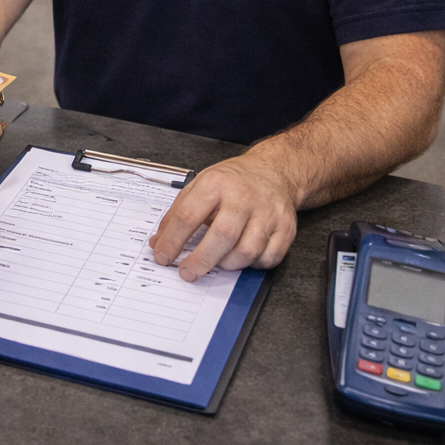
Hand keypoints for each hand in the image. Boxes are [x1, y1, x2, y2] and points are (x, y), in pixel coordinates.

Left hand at [146, 151, 297, 281]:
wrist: (274, 171)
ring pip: (247, 251)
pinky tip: (242, 258)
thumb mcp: (199, 185)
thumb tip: (158, 242)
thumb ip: (176, 213)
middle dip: (201, 260)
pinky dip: (253, 265)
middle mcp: (243, 196)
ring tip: (216, 263)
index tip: (162, 256)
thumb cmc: (232, 181)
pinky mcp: (286, 228)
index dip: (172, 241)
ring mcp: (268, 212)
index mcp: (216, 183)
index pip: (188, 216)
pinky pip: (269, 257)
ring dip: (227, 264)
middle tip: (188, 272)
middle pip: (222, 236)